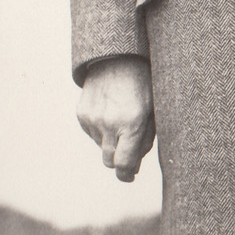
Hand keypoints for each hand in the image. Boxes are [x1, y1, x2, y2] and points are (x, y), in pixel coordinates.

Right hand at [77, 56, 155, 181]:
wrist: (117, 59)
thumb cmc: (142, 87)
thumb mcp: (152, 113)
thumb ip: (144, 142)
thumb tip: (132, 167)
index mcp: (131, 123)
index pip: (123, 164)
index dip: (126, 174)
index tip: (129, 175)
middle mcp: (109, 123)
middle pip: (109, 161)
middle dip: (119, 162)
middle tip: (127, 156)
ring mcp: (92, 118)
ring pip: (101, 147)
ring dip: (111, 143)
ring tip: (120, 122)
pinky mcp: (82, 114)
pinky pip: (91, 134)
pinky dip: (100, 131)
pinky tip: (109, 114)